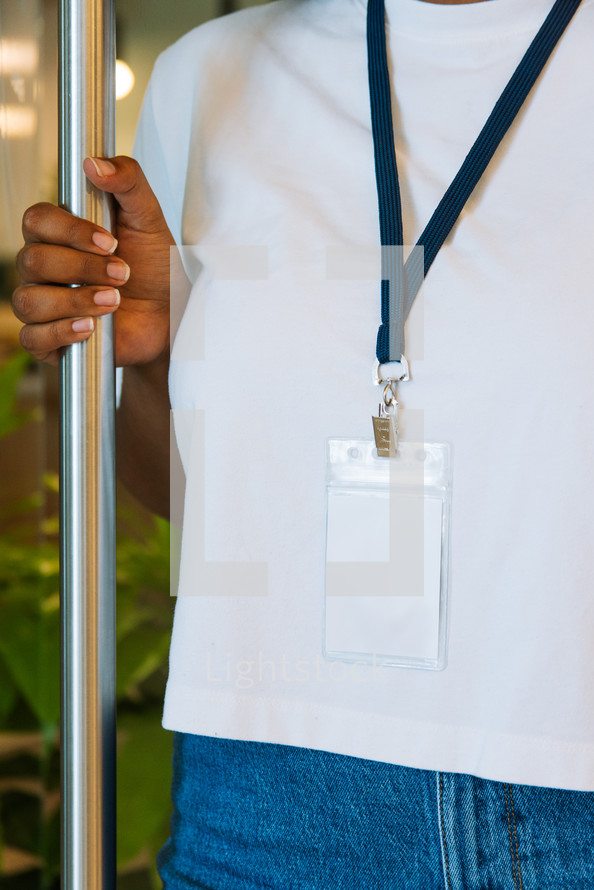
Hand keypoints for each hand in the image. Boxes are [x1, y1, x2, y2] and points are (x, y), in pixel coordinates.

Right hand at [12, 155, 172, 366]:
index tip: (111, 242)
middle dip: (83, 269)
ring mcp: (44, 304)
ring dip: (75, 301)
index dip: (70, 231)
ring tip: (114, 302)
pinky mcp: (50, 340)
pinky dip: (60, 333)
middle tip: (123, 274)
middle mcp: (44, 267)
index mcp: (58, 234)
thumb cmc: (155, 267)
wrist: (171, 316)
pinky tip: (90, 328)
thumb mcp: (149, 219)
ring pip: (29, 300)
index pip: (36, 220)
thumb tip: (94, 163)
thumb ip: (128, 181)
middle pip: (32, 260)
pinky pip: (32, 338)